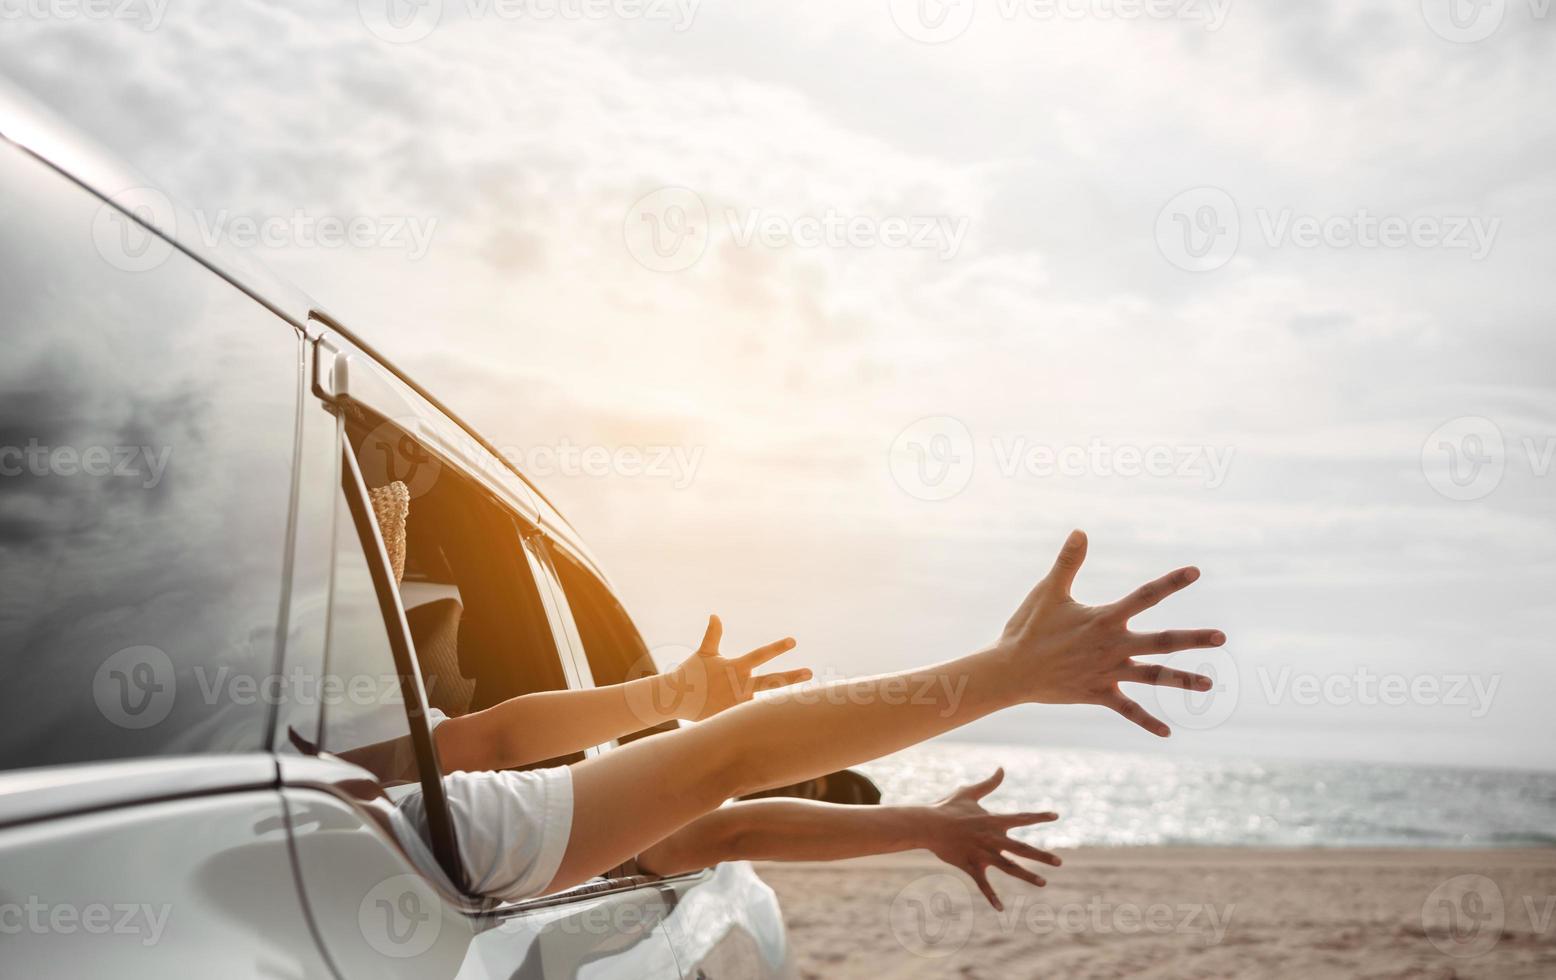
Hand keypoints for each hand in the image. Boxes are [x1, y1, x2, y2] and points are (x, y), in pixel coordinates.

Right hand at [665, 616, 810, 721]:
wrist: (676, 699)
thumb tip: (715, 614)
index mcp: (736, 668)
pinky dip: (744, 715)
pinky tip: (729, 714)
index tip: (793, 641)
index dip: (777, 647)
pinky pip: (746, 717)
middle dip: (792, 676)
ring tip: (727, 700)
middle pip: (772, 681)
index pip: (760, 655)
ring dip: (748, 699)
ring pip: (755, 700)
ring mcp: (739, 704)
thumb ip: (713, 635)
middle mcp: (741, 686)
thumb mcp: (704, 653)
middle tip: (810, 672)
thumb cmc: (691, 674)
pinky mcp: (733, 719)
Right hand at [923, 768, 1059, 910]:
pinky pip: (983, 884)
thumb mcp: (969, 792)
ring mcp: (982, 854)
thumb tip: (1002, 769)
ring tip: (1043, 883)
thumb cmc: (947, 807)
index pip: (1022, 818)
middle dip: (1042, 856)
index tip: (1056, 816)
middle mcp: (992, 838)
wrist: (927, 825)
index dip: (1039, 816)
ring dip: (1027, 876)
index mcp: (993, 820)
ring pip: (1009, 867)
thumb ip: (988, 784)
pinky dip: (992, 896)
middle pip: (1022, 848)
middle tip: (1059, 862)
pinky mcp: (971, 866)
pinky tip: (1001, 908)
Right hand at [1000, 529, 1225, 735]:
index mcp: (1104, 619)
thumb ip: (1068, 562)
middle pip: (1161, 641)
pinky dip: (1147, 722)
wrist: (1011, 670)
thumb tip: (1080, 531)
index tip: (1195, 572)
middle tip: (1222, 637)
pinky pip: (1128, 709)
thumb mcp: (1048, 591)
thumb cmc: (1028, 627)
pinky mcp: (1098, 693)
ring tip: (1209, 684)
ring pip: (1153, 677)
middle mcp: (1113, 646)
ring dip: (1182, 680)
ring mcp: (1108, 672)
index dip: (1171, 583)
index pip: (1145, 596)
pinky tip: (1168, 733)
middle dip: (1192, 639)